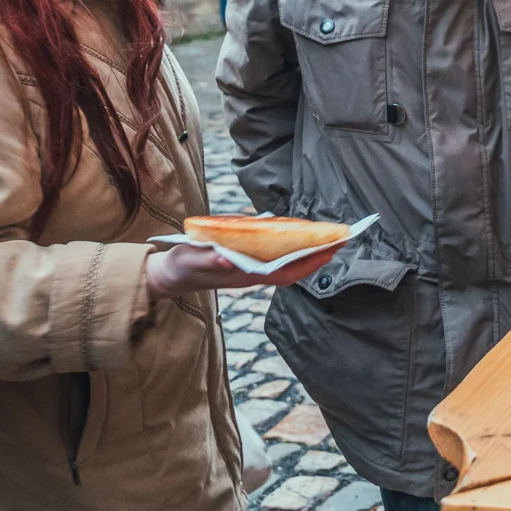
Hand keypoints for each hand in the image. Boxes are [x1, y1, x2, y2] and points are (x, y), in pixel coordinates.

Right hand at [146, 243, 337, 300]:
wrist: (168, 275)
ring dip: (307, 250)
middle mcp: (253, 274)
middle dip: (317, 255)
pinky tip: (298, 235)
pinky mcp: (245, 262)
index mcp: (244, 275)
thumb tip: (227, 260)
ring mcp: (250, 269)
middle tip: (342, 238)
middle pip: (292, 268)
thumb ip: (208, 260)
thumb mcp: (191, 260)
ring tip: (328, 235)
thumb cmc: (181, 266)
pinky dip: (289, 246)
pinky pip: (275, 256)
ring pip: (286, 262)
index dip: (309, 263)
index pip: (284, 272)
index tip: (331, 250)